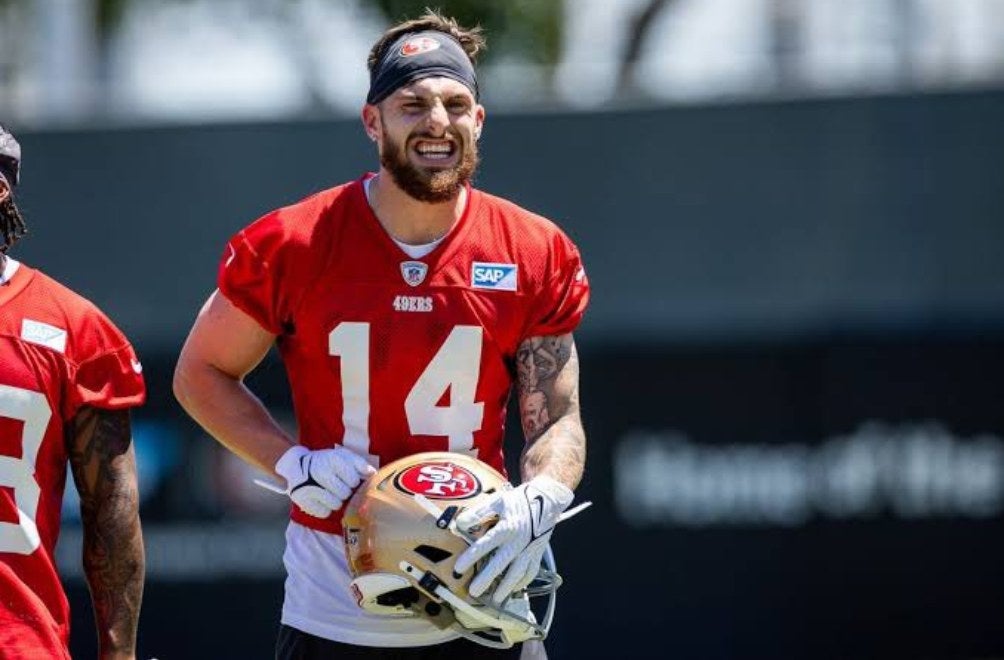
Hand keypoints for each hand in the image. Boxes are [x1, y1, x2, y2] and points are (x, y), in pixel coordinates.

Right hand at [274, 445, 374, 517]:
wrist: (296, 466)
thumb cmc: (326, 462)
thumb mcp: (342, 456)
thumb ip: (359, 463)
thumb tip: (373, 474)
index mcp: (333, 460)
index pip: (354, 480)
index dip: (353, 481)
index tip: (347, 478)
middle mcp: (321, 472)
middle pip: (345, 494)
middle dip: (344, 491)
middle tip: (337, 485)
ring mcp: (310, 488)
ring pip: (336, 505)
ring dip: (336, 500)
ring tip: (329, 492)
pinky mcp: (303, 501)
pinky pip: (324, 512)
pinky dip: (325, 508)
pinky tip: (321, 499)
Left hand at [453, 475, 573, 603]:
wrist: (547, 499)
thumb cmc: (520, 499)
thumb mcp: (498, 500)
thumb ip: (479, 512)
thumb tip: (460, 523)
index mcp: (506, 528)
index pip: (485, 545)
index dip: (471, 557)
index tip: (458, 568)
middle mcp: (518, 541)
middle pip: (500, 564)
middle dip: (486, 579)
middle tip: (474, 592)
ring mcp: (529, 549)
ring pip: (517, 573)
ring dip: (506, 587)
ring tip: (495, 598)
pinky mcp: (537, 553)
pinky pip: (531, 571)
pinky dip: (523, 582)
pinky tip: (515, 588)